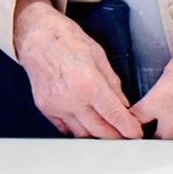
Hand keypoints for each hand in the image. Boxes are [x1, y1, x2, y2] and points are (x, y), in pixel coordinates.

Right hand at [11, 0, 140, 138]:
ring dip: (97, 135)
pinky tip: (85, 122)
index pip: (115, 115)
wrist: (36, 37)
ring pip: (82, 134)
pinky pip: (65, 128)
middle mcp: (73, 99)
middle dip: (116, 136)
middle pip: (100, 130)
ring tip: (106, 130)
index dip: (129, 128)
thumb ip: (112, 84)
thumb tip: (123, 104)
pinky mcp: (45, 108)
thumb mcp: (98, 56)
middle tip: (124, 134)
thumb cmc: (67, 41)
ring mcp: (57, 106)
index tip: (135, 133)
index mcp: (89, 84)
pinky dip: (78, 129)